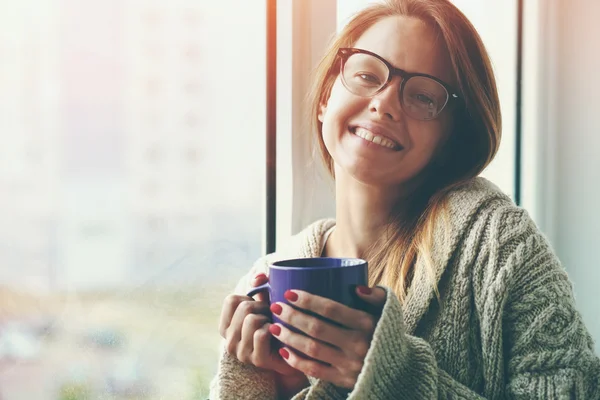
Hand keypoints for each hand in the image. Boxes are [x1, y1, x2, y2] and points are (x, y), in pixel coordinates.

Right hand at [218, 273, 298, 376]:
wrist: (295, 351)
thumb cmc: (277, 323)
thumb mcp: (264, 303)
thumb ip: (260, 287)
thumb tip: (260, 277)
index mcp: (226, 326)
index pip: (231, 300)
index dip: (249, 297)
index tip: (259, 306)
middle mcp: (229, 341)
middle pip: (244, 308)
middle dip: (262, 307)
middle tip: (271, 316)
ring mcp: (241, 353)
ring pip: (251, 320)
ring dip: (268, 318)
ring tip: (275, 325)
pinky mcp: (257, 360)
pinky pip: (261, 334)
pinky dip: (273, 330)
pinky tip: (278, 335)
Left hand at [268, 286, 385, 388]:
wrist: (397, 367)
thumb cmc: (385, 331)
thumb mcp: (388, 310)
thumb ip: (376, 295)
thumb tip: (356, 288)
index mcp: (366, 323)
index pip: (331, 309)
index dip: (307, 300)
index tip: (289, 293)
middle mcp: (358, 344)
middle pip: (317, 329)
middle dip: (292, 316)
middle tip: (276, 306)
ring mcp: (350, 364)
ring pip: (312, 349)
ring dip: (289, 337)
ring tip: (274, 326)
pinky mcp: (343, 380)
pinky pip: (315, 370)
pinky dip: (296, 361)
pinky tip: (283, 350)